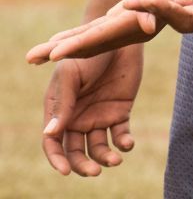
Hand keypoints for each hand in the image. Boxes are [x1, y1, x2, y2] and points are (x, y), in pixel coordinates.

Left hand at [25, 0, 170, 62]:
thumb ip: (161, 1)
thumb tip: (148, 29)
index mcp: (145, 23)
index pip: (106, 36)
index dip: (80, 45)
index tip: (55, 55)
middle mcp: (135, 30)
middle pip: (92, 43)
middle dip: (62, 50)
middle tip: (31, 58)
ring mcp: (129, 25)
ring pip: (90, 38)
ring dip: (63, 46)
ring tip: (33, 56)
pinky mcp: (126, 16)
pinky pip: (96, 29)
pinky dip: (76, 36)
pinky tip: (57, 41)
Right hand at [39, 45, 142, 175]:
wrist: (120, 35)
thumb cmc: (89, 51)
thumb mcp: (71, 73)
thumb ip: (63, 103)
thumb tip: (51, 135)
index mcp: (59, 110)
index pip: (52, 141)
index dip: (57, 159)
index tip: (67, 170)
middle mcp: (77, 117)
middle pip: (75, 151)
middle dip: (83, 165)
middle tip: (95, 171)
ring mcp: (99, 115)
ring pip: (98, 147)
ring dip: (105, 158)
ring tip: (115, 160)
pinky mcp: (120, 111)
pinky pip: (120, 134)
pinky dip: (124, 142)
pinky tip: (127, 143)